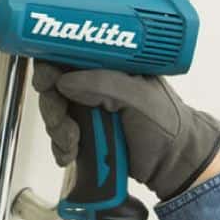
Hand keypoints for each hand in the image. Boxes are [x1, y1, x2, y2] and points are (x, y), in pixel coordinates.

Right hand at [33, 62, 219, 199]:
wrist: (173, 165)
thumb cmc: (166, 123)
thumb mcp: (138, 97)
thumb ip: (103, 85)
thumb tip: (63, 81)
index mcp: (106, 66)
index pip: (66, 54)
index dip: (49, 65)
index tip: (46, 82)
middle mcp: (91, 84)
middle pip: (52, 85)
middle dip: (52, 105)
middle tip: (61, 120)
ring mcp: (85, 109)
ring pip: (53, 112)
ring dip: (57, 129)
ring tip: (74, 143)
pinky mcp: (81, 133)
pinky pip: (57, 136)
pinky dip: (59, 146)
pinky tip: (71, 153)